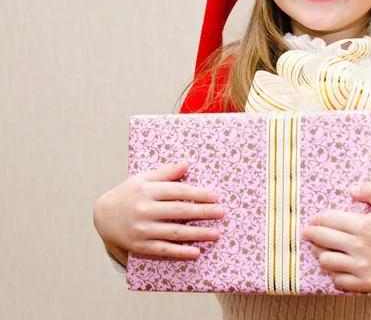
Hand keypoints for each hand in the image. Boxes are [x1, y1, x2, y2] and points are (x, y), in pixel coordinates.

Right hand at [93, 161, 224, 260]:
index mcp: (147, 190)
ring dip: (197, 234)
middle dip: (203, 212)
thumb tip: (188, 163)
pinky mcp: (140, 246)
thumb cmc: (128, 193)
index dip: (198, 193)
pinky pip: (163, 250)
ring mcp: (142, 230)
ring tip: (216, 233)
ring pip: (174, 232)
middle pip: (179, 211)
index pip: (178, 191)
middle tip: (221, 212)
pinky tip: (196, 252)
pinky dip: (180, 252)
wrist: (103, 216)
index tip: (215, 195)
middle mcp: (144, 210)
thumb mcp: (143, 178)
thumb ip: (166, 172)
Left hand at [301, 181, 370, 292]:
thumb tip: (351, 189)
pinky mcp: (365, 283)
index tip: (314, 219)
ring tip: (319, 248)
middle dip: (311, 234)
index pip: (329, 219)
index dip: (318, 218)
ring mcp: (362, 267)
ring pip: (326, 260)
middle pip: (322, 239)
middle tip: (307, 232)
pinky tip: (336, 264)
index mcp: (364, 225)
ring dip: (320, 253)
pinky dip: (334, 272)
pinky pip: (338, 280)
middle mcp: (360, 246)